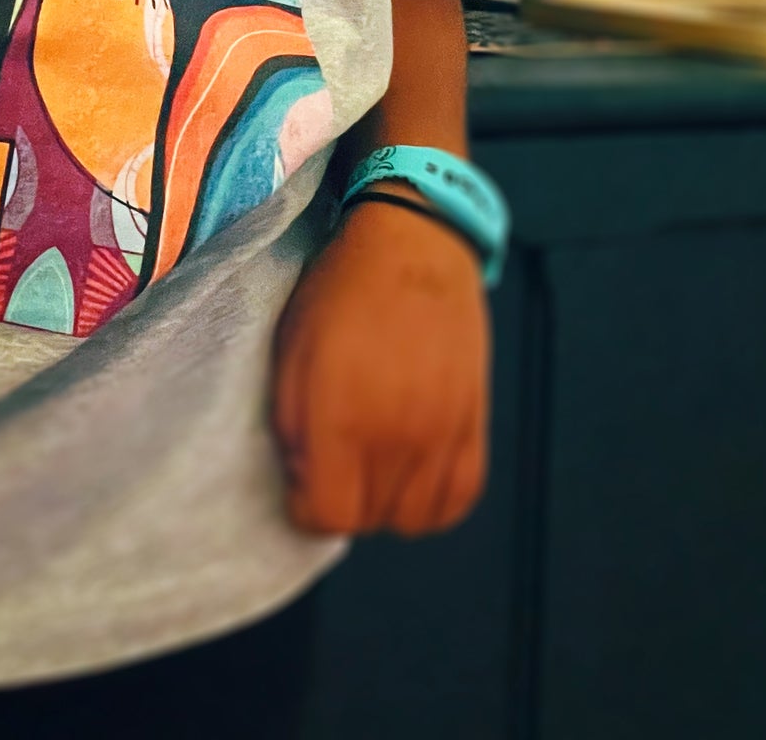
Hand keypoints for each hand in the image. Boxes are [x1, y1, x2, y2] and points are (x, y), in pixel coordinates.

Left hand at [272, 193, 489, 537]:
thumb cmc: (338, 294)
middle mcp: (397, 436)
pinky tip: (412, 472)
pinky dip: (434, 501)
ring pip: (414, 519)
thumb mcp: (290, 352)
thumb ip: (292, 425)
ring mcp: (443, 433)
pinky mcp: (475, 423)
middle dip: (341, 501)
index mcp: (342, 417)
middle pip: (369, 520)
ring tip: (371, 465)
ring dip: (386, 504)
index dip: (304, 506)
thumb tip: (305, 478)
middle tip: (332, 461)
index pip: (328, 516)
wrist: (412, 246)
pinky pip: (460, 498)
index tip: (300, 478)